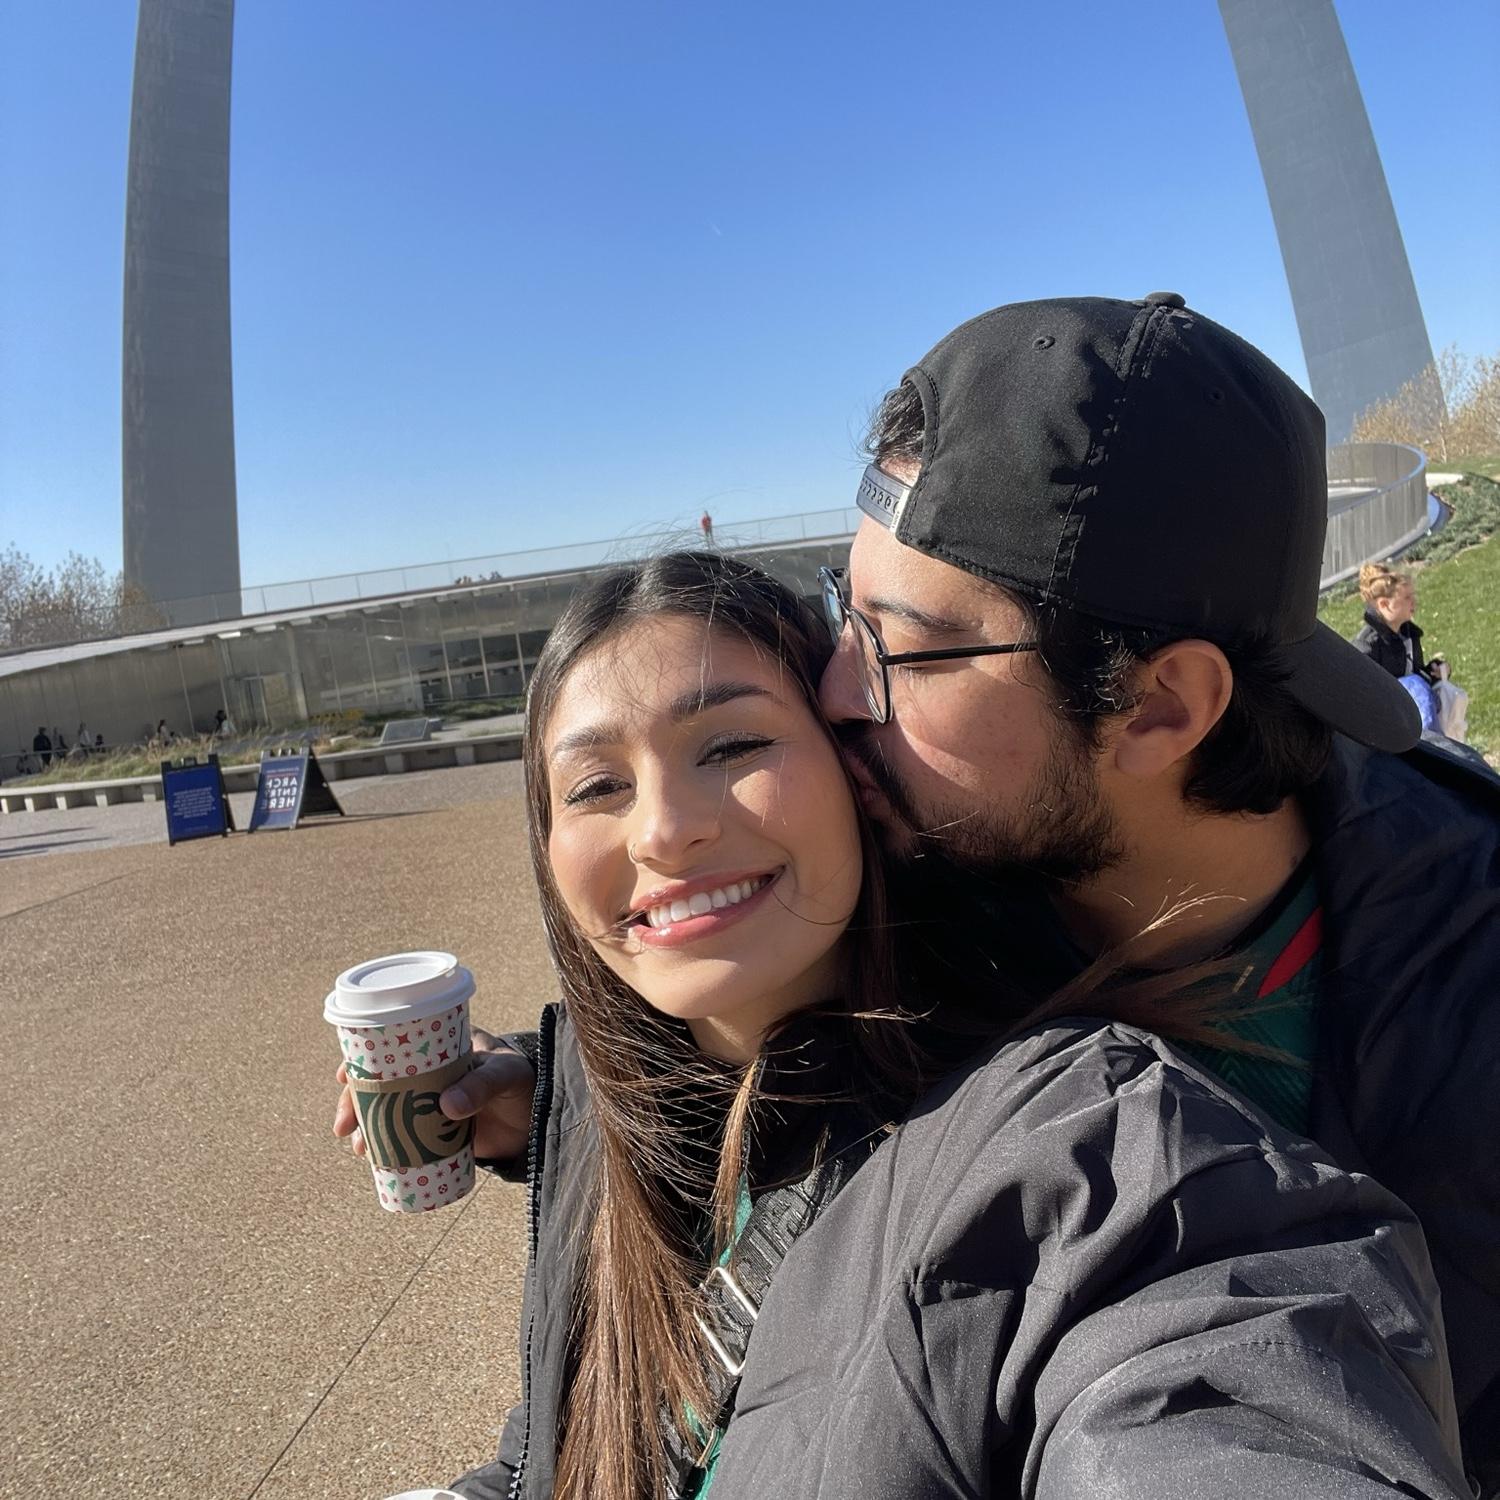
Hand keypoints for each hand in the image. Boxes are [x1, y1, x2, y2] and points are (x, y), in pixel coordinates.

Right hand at [333, 1026, 536, 1163]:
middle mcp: (427, 1074)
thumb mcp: (507, 1076)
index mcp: (439, 1048)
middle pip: (379, 1083)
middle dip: (354, 1102)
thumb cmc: (524, 1082)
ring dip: (365, 1128)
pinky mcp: (436, 1132)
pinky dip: (384, 1147)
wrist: (542, 1118)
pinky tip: (373, 1160)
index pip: (392, 1045)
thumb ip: (482, 1086)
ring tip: (360, 1149)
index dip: (361, 1057)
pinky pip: (402, 1137)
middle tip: (345, 1127)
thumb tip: (447, 1106)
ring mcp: (429, 1104)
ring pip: (385, 1112)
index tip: (343, 1075)